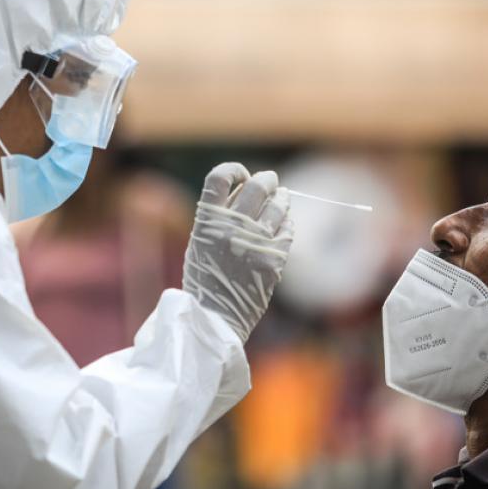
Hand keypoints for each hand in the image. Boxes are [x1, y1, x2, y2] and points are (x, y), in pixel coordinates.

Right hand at [182, 163, 292, 341]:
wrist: (214, 319)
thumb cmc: (204, 280)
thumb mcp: (200, 243)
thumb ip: (219, 217)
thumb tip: (246, 191)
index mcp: (207, 221)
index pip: (221, 176)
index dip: (234, 169)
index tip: (241, 176)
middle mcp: (232, 227)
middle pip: (257, 185)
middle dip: (267, 179)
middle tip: (270, 182)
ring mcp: (256, 243)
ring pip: (278, 204)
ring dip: (282, 198)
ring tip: (282, 198)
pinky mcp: (274, 259)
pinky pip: (288, 230)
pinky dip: (287, 223)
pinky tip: (283, 225)